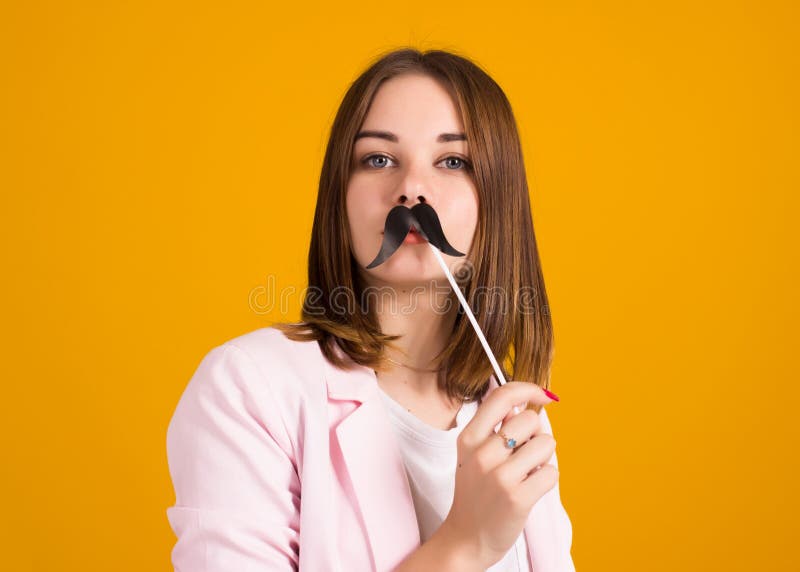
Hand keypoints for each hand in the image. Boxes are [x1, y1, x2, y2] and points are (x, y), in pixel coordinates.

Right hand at [440, 381, 559, 568]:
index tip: (543, 395)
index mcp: (469, 438)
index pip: (502, 396)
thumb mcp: (473, 453)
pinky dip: (547, 480)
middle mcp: (482, 454)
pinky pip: (552, 472)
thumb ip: (496, 427)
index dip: (528, 388)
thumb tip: (527, 402)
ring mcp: (499, 476)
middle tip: (524, 455)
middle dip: (535, 435)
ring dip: (543, 458)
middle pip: (530, 419)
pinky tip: (531, 489)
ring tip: (526, 473)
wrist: (467, 538)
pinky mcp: (518, 498)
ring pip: (546, 444)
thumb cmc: (476, 492)